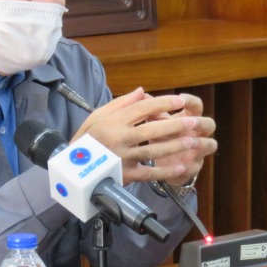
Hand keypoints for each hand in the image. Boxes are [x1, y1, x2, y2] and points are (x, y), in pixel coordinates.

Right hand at [72, 89, 216, 183]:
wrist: (72, 169)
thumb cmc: (87, 139)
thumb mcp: (98, 116)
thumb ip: (121, 103)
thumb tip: (143, 91)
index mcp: (114, 121)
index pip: (143, 108)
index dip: (164, 103)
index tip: (180, 101)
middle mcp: (119, 138)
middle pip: (152, 129)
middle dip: (175, 125)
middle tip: (194, 122)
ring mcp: (123, 158)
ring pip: (153, 150)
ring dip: (174, 146)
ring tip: (192, 141)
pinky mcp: (125, 175)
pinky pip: (148, 174)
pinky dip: (165, 171)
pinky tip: (180, 167)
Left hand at [139, 93, 216, 187]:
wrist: (161, 162)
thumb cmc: (160, 135)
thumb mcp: (155, 122)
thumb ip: (152, 110)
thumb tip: (142, 94)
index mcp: (189, 118)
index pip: (197, 105)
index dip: (191, 101)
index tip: (180, 98)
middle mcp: (198, 133)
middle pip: (209, 124)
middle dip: (201, 122)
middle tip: (190, 122)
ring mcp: (199, 150)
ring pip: (211, 144)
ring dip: (202, 143)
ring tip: (189, 142)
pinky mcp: (194, 167)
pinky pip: (197, 166)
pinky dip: (189, 166)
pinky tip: (181, 165)